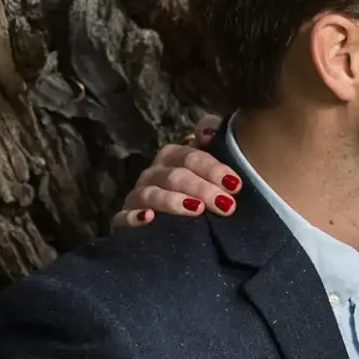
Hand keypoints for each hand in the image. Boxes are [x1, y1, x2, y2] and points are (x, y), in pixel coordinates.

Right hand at [110, 115, 240, 229]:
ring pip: (152, 194)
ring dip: (173, 201)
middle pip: (174, 176)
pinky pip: (123, 218)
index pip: (189, 157)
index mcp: (172, 158)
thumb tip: (209, 131)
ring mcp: (137, 197)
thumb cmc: (200, 190)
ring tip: (196, 209)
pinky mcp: (125, 220)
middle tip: (225, 204)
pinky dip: (134, 217)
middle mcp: (153, 175)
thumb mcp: (211, 166)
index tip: (235, 185)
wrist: (175, 226)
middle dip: (201, 188)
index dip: (212, 169)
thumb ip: (211, 137)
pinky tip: (148, 218)